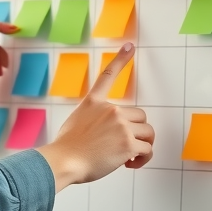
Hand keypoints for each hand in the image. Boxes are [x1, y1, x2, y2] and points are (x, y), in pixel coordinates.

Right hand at [36, 43, 153, 190]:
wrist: (64, 161)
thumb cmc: (67, 148)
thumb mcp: (76, 122)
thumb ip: (94, 119)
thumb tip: (106, 132)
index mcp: (94, 102)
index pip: (108, 75)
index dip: (120, 59)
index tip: (130, 46)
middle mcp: (110, 110)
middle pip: (140, 116)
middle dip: (137, 131)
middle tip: (125, 147)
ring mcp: (121, 126)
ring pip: (147, 133)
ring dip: (142, 146)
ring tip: (128, 158)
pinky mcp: (128, 143)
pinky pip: (147, 149)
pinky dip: (142, 159)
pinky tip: (130, 164)